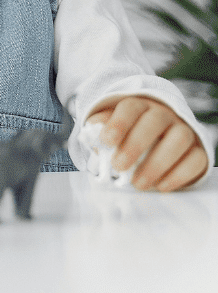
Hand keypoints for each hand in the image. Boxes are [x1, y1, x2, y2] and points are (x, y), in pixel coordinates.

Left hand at [86, 96, 207, 190]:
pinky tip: (161, 186)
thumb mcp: (110, 129)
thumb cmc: (128, 135)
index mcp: (139, 106)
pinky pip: (196, 159)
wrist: (158, 140)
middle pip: (154, 121)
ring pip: (179, 139)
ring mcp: (184, 130)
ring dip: (157, 163)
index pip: (130, 107)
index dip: (118, 123)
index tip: (106, 141)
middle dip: (135, 144)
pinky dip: (179, 174)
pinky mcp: (198, 150)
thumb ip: (101, 129)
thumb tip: (93, 132)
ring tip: (138, 183)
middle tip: (119, 166)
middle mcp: (164, 114)